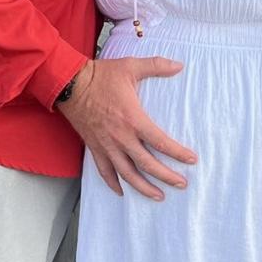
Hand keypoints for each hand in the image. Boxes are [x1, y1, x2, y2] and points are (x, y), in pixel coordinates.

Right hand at [57, 57, 196, 200]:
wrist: (69, 83)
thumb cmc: (100, 75)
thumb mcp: (131, 66)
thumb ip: (156, 66)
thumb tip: (179, 65)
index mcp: (133, 119)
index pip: (161, 142)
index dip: (178, 153)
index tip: (191, 160)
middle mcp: (121, 137)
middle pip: (147, 164)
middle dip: (166, 177)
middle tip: (182, 184)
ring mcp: (106, 145)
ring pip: (127, 174)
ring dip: (143, 187)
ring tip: (158, 196)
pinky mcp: (94, 147)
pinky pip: (104, 171)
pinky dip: (113, 184)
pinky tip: (122, 192)